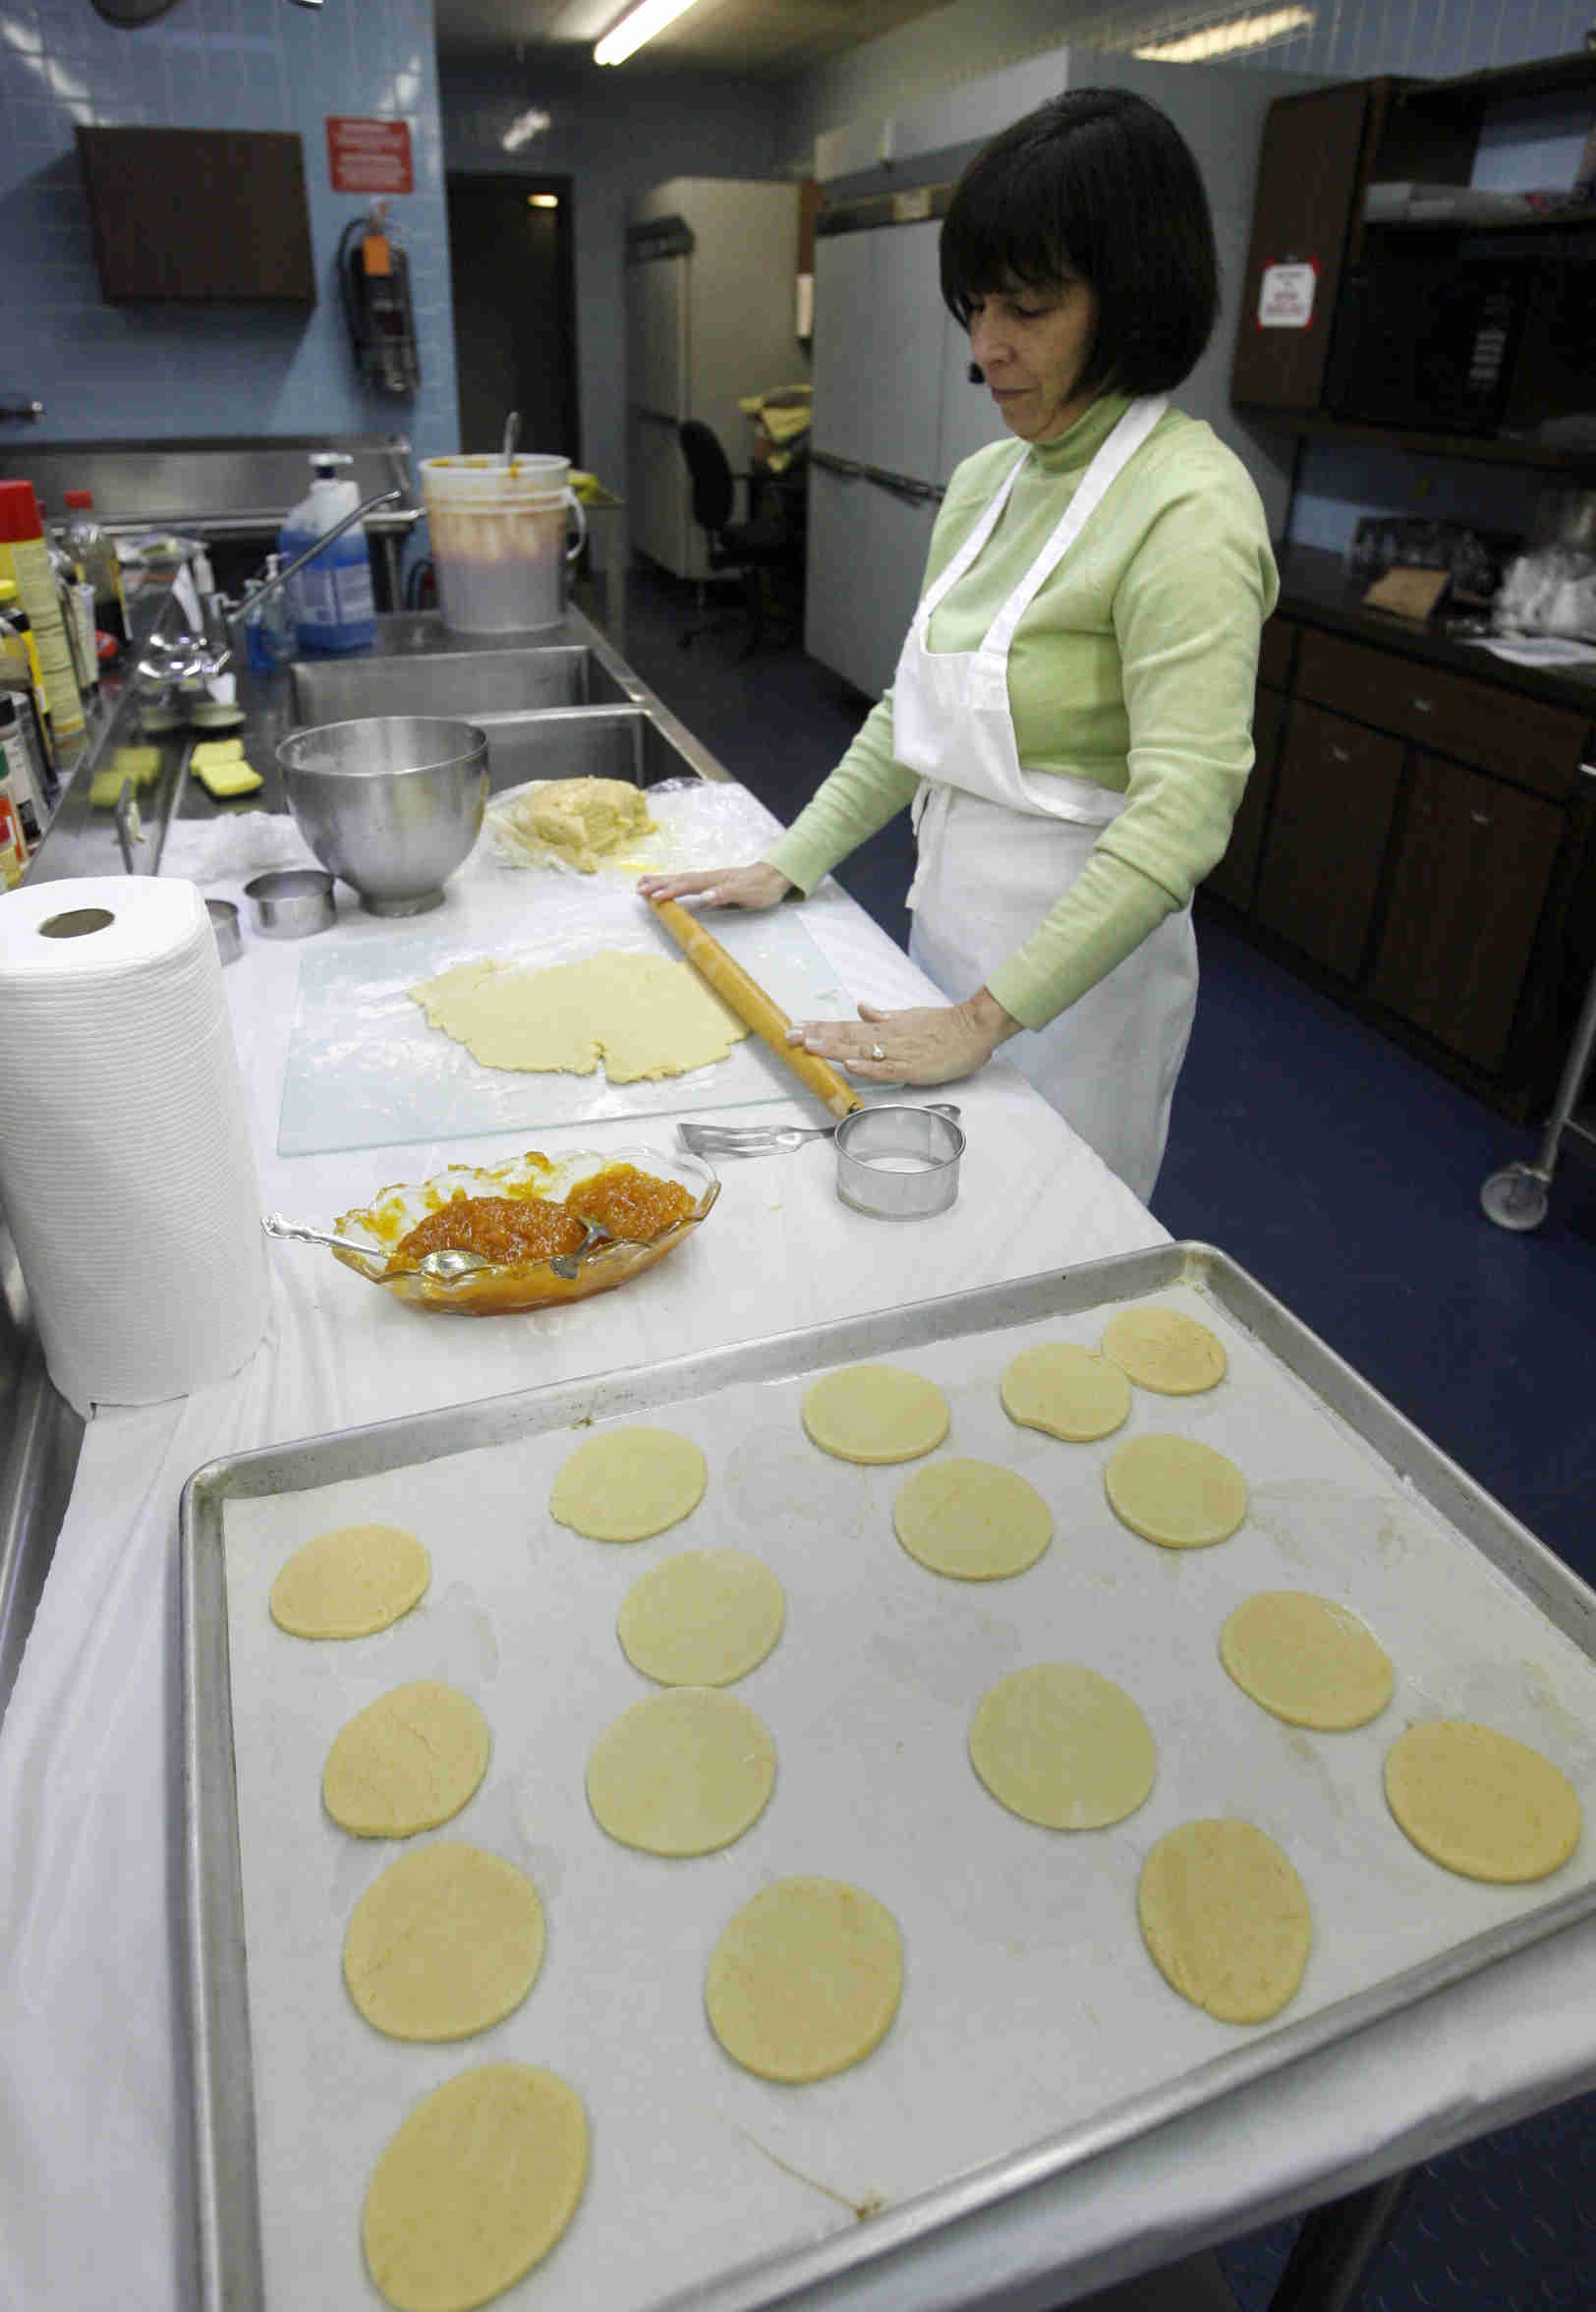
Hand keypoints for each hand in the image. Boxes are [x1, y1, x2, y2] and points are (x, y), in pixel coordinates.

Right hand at [637, 864, 792, 911]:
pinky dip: (674, 883)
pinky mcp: (713, 883)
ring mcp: (710, 879)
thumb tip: (704, 895)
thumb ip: (726, 893)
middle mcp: (709, 878)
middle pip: (679, 879)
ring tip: (643, 883)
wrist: (775, 877)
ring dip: (662, 881)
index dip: (671, 891)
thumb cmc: (762, 887)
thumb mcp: (747, 892)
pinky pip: (688, 883)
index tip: (655, 898)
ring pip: (681, 879)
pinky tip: (668, 886)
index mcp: (714, 880)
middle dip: (659, 884)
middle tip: (638, 889)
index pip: (687, 885)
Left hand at [786, 992, 1018, 1085]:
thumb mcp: (910, 1016)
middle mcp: (887, 1037)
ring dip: (834, 1048)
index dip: (820, 1027)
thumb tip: (862, 1008)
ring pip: (861, 1050)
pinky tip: (851, 1064)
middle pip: (846, 1036)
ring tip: (810, 1047)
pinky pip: (887, 1068)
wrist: (974, 1029)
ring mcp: (899, 1052)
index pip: (846, 1026)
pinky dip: (868, 1066)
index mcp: (885, 1026)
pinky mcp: (914, 1068)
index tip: (796, 1026)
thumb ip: (884, 1017)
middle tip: (790, 1036)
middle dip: (816, 1036)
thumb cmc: (944, 1025)